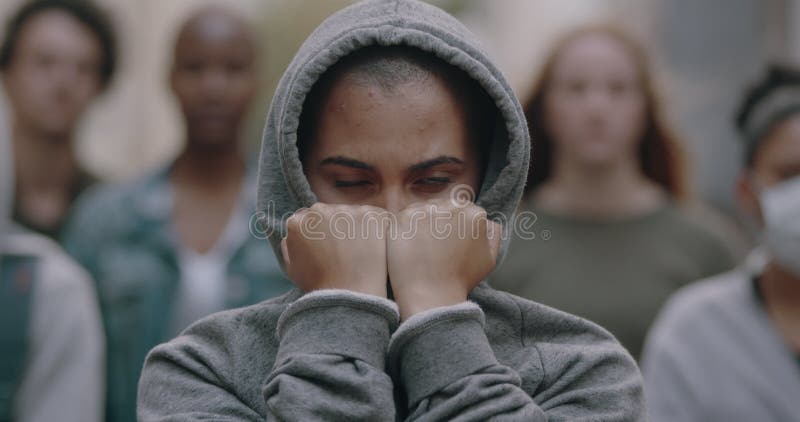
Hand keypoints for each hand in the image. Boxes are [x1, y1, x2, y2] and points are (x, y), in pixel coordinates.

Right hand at [282, 203, 389, 296]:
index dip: (319, 233)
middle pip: (328, 212)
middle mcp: (319, 211)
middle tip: (345, 249)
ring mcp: (346, 211)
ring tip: (359, 250)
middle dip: (334, 225)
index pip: (308, 218)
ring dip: (354, 225)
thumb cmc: (320, 286)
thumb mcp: (292, 267)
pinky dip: (375, 227)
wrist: (350, 294)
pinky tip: (374, 245)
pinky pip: (373, 215)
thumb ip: (289, 245)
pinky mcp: (371, 214)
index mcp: (298, 222)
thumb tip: (294, 232)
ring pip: (350, 213)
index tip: (329, 247)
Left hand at [387, 199, 501, 319]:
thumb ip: (493, 234)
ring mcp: (426, 210)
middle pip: (443, 206)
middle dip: (439, 222)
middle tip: (434, 247)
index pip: (463, 210)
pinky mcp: (405, 218)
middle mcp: (451, 207)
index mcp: (474, 214)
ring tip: (422, 248)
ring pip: (424, 209)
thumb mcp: (489, 259)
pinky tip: (411, 246)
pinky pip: (406, 216)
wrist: (431, 295)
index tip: (448, 244)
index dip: (455, 227)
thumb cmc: (461, 280)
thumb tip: (489, 220)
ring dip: (422, 224)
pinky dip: (407, 229)